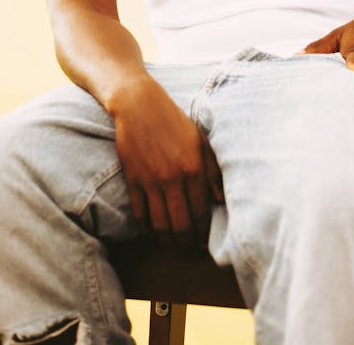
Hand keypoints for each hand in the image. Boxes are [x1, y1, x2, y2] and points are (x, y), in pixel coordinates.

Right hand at [111, 75, 223, 244]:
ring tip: (171, 244)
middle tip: (188, 249)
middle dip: (186, 243)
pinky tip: (151, 231)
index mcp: (194, 167)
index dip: (203, 232)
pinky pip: (139, 214)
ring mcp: (151, 180)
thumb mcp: (200, 140)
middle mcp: (174, 177)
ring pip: (160, 224)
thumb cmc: (173, 121)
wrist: (139, 105)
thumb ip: (213, 170)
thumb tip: (220, 200)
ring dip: (166, 240)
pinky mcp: (133, 179)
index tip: (204, 241)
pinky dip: (145, 228)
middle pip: (181, 225)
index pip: (201, 212)